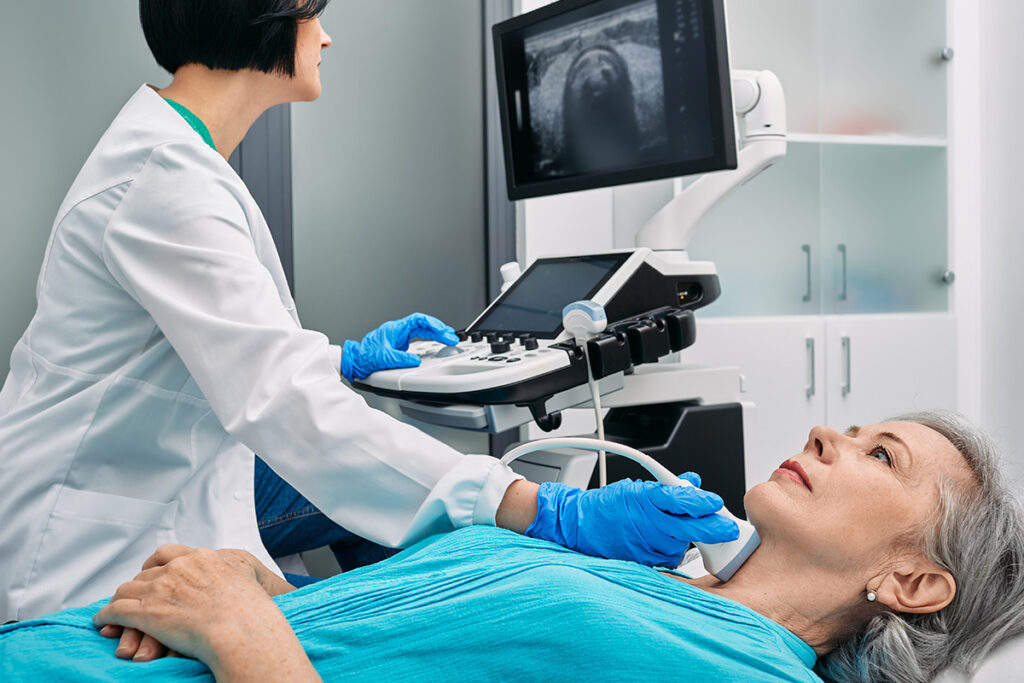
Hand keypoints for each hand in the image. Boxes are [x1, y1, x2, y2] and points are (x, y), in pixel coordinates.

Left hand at [99, 545, 295, 661]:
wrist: (243, 630)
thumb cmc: (255, 615)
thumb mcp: (254, 582)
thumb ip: (246, 577)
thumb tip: (279, 587)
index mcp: (206, 558)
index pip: (174, 553)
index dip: (161, 564)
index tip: (157, 572)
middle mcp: (182, 568)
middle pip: (150, 569)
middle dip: (139, 581)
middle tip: (135, 592)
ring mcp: (163, 587)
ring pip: (129, 588)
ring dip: (121, 600)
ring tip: (115, 610)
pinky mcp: (148, 610)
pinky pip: (117, 609)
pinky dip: (107, 615)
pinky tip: (104, 622)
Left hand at [340, 313, 458, 381]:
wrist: (355, 361)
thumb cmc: (365, 357)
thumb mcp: (384, 358)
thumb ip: (401, 359)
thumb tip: (416, 360)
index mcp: (395, 329)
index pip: (418, 320)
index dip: (432, 323)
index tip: (442, 330)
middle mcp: (399, 331)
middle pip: (423, 325)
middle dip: (438, 330)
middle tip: (451, 337)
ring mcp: (400, 337)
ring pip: (422, 330)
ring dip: (436, 334)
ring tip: (448, 338)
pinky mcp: (401, 344)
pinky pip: (418, 337)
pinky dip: (429, 339)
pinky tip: (437, 343)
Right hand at [524, 474, 739, 566]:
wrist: (578, 526)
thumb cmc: (606, 506)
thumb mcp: (637, 488)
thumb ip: (667, 488)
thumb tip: (693, 482)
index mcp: (645, 498)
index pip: (680, 498)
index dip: (702, 501)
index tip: (717, 502)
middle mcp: (646, 522)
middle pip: (688, 527)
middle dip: (712, 529)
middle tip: (728, 529)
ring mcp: (643, 544)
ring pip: (680, 545)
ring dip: (689, 539)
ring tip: (685, 531)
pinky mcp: (641, 560)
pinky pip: (668, 559)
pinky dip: (673, 551)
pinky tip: (668, 543)